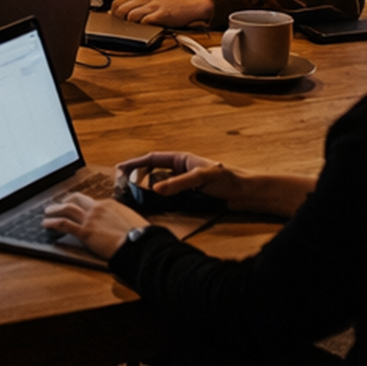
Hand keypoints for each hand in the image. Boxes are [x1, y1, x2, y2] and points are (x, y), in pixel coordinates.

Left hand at [41, 190, 149, 260]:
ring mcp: (90, 219)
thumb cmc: (140, 235)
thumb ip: (120, 219)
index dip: (80, 203)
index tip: (76, 205)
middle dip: (65, 200)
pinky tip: (46, 224)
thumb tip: (120, 224)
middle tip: (58, 204)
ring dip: (54, 209)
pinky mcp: (85, 232)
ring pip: (67, 209)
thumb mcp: (131, 220)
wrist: (140, 243)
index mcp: (109, 204)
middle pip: (76, 199)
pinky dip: (53, 223)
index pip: (90, 200)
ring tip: (47, 212)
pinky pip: (64, 224)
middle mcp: (97, 208)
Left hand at [110, 0, 213, 26]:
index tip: (117, 21)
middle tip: (126, 26)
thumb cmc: (170, 2)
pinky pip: (145, 22)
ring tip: (138, 27)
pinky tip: (147, 28)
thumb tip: (114, 13)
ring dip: (132, 25)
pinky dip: (143, 27)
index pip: (117, 2)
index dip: (114, 14)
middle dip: (120, 21)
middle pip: (120, 10)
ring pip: (131, 17)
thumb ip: (133, 3)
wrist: (192, 2)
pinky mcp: (161, 14)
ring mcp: (153, 4)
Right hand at [115, 150, 292, 216]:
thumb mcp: (201, 178)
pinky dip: (158, 201)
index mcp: (181, 159)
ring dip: (146, 190)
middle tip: (121, 186)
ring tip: (131, 197)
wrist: (247, 194)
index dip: (134, 163)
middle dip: (136, 177)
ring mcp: (184, 183)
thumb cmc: (229, 180)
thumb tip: (155, 189)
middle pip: (152, 172)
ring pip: (159, 186)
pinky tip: (151, 206)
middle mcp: (180, 170)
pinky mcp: (190, 196)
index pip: (152, 159)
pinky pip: (168, 197)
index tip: (119, 169)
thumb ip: (178, 184)